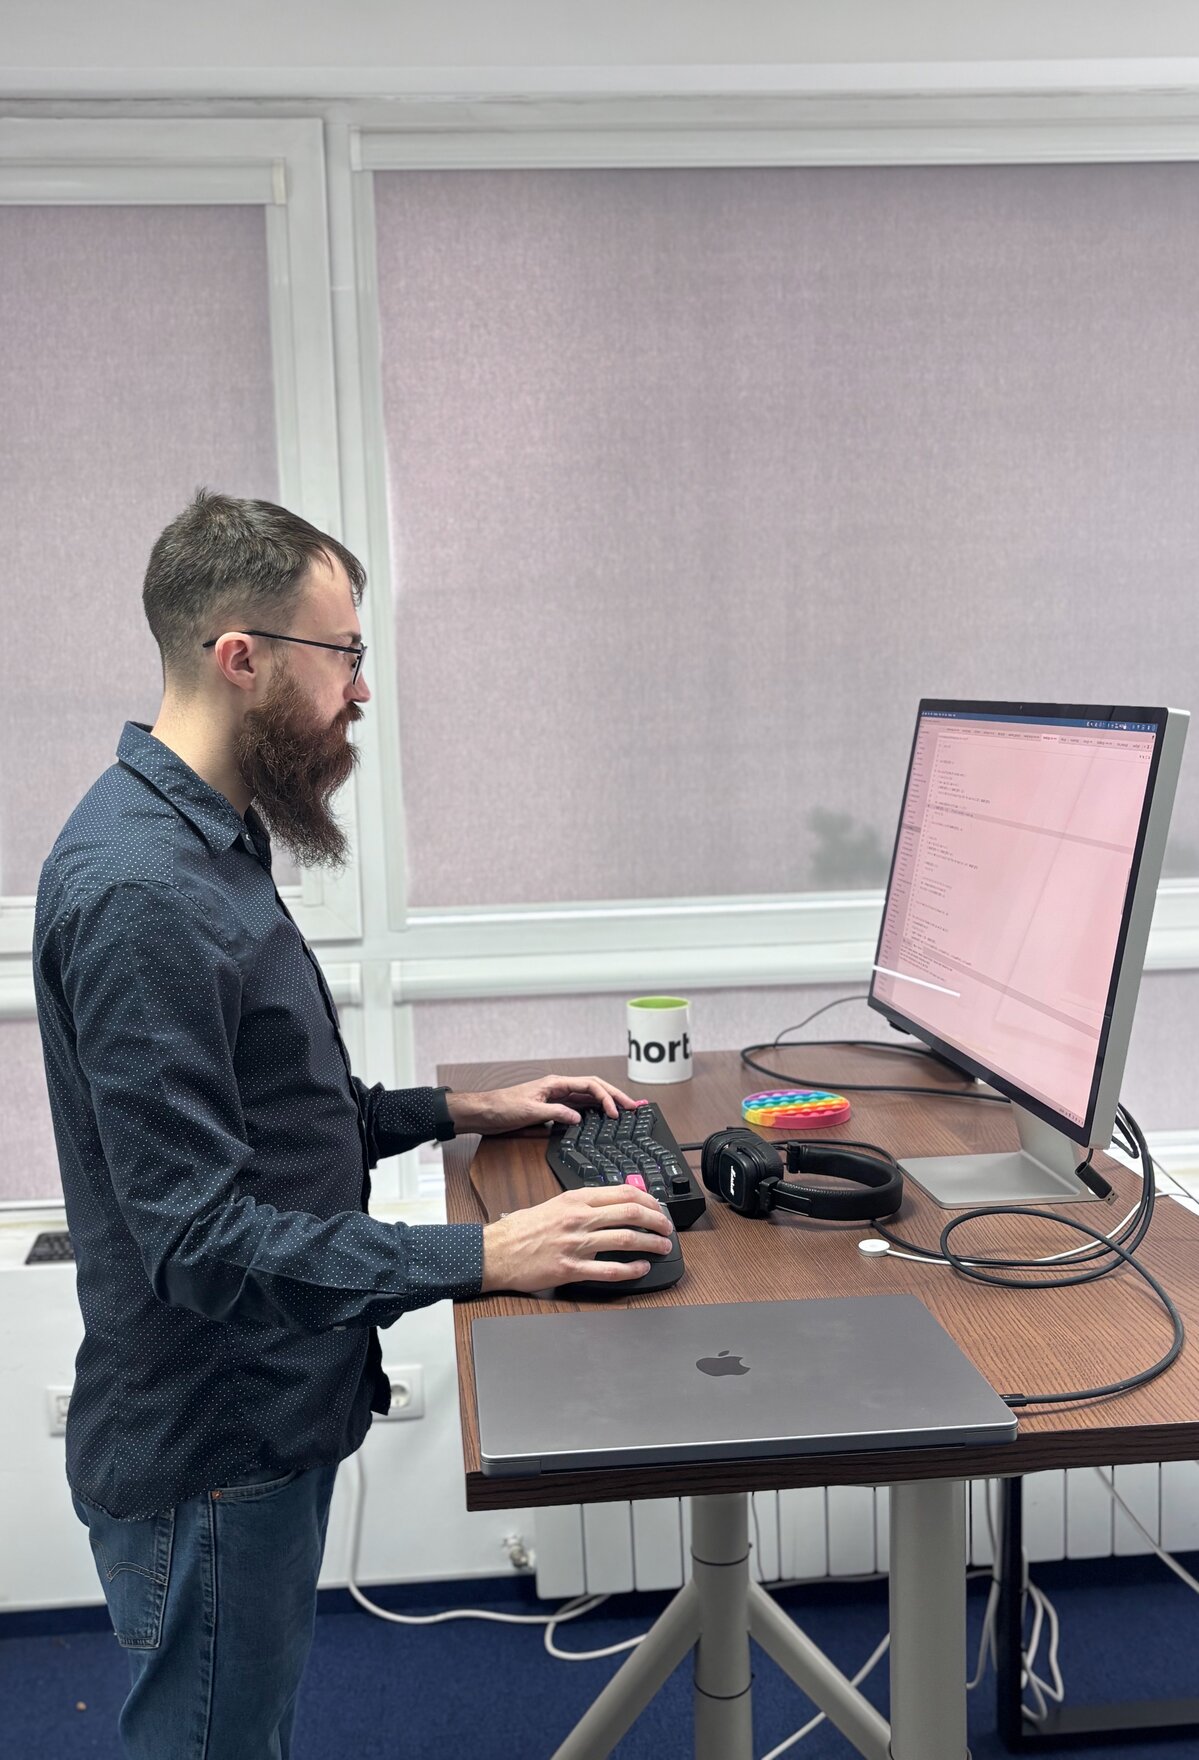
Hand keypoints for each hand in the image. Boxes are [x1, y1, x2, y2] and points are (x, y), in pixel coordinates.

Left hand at [448, 1074, 644, 1134]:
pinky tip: (601, 1117)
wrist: (484, 1112)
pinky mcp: (552, 1107)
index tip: (615, 1112)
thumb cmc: (502, 1107)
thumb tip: (578, 1118)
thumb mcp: (530, 1111)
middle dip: (615, 1095)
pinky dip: (593, 1110)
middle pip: (594, 1087)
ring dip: (607, 1102)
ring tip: (624, 1110)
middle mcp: (559, 1087)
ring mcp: (557, 1096)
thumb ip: (556, 1113)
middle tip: (633, 1106)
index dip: (606, 1098)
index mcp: (556, 1083)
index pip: (590, 1085)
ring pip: (588, 1096)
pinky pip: (578, 1106)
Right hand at [481, 1186, 674, 1292]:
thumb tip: (611, 1205)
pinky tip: (641, 1268)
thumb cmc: (520, 1230)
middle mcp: (578, 1218)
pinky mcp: (570, 1268)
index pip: (621, 1193)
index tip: (657, 1207)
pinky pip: (608, 1269)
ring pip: (624, 1239)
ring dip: (650, 1243)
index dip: (647, 1200)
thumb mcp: (553, 1205)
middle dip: (656, 1220)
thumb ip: (581, 1204)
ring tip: (662, 1246)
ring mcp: (575, 1244)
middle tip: (667, 1227)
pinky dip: (630, 1269)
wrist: (495, 1252)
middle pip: (629, 1213)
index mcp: (575, 1200)